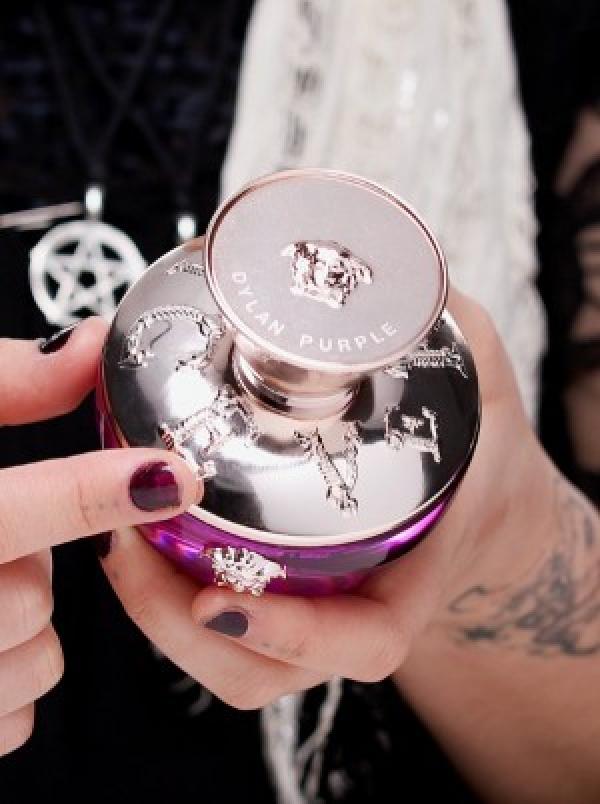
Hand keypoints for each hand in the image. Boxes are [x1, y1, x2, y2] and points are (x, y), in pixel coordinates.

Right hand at [0, 320, 199, 755]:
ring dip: (27, 618)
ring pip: (34, 659)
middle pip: (29, 600)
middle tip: (0, 533)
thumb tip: (93, 346)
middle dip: (36, 560)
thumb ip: (3, 381)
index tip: (174, 476)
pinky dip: (16, 673)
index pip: (1, 515)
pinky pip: (16, 716)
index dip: (90, 493)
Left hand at [100, 287, 554, 708]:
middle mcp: (354, 613)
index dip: (294, 636)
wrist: (483, 506)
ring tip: (108, 533)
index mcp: (414, 575)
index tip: (218, 603)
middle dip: (176, 623)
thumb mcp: (476, 380)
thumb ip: (441, 328)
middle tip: (119, 540)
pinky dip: (160, 596)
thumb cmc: (480, 452)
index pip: (365, 641)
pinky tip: (127, 529)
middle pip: (259, 669)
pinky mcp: (281, 601)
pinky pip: (210, 625)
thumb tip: (379, 268)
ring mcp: (313, 618)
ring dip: (153, 612)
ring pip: (223, 659)